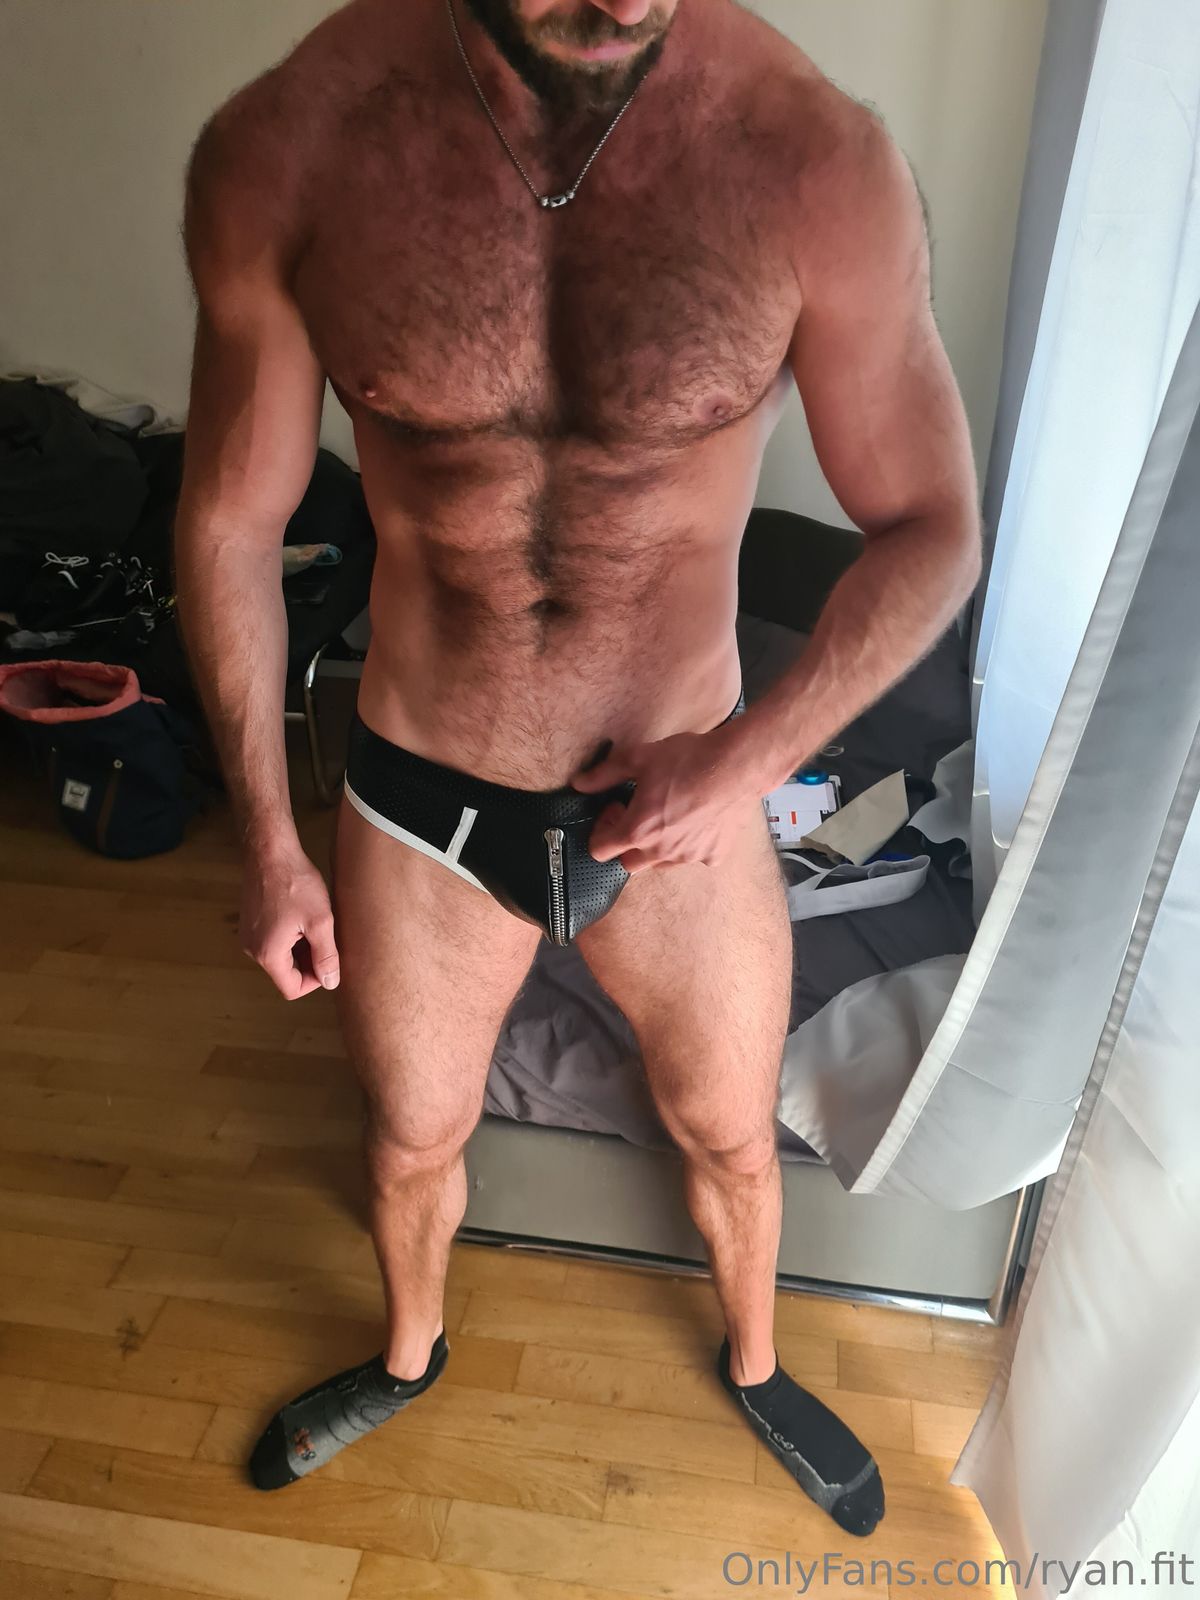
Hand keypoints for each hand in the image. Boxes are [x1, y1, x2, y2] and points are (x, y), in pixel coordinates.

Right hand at [239, 842, 340, 999]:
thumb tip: (330, 982)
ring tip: (315, 924)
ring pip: (281, 957)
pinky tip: (302, 916)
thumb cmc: (295, 883)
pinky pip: (272, 941)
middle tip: (327, 938)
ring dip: (301, 948)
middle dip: (310, 962)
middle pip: (286, 973)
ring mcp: (248, 936)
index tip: (330, 961)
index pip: (292, 989)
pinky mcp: (250, 923)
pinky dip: (290, 937)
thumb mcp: (320, 922)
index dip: (316, 981)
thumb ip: (326, 956)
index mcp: (268, 954)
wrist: (270, 851)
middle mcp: (253, 950)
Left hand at [570, 723, 755, 871]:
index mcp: (637, 831)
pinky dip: (692, 845)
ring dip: (657, 846)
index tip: (617, 808)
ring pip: (661, 863)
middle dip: (627, 843)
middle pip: (628, 863)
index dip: (602, 829)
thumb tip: (580, 783)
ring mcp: (688, 857)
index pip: (599, 850)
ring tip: (670, 815)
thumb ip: (605, 774)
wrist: (737, 766)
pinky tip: (698, 819)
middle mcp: (660, 852)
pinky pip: (695, 858)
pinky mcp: (713, 855)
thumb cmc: (689, 760)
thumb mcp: (639, 758)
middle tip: (640, 814)